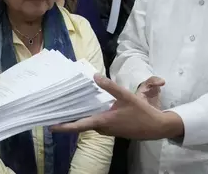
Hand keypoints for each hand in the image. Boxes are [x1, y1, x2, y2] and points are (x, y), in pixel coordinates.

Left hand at [50, 75, 182, 139]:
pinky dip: (89, 116)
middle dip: (69, 119)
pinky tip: (88, 106)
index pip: (79, 125)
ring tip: (68, 106)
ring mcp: (108, 130)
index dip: (64, 126)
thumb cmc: (141, 113)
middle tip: (56, 110)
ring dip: (79, 117)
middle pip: (81, 124)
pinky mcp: (112, 129)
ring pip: (89, 123)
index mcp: (103, 121)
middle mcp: (102, 128)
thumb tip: (95, 76)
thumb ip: (110, 87)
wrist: (157, 127)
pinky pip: (96, 123)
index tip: (51, 125)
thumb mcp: (126, 96)